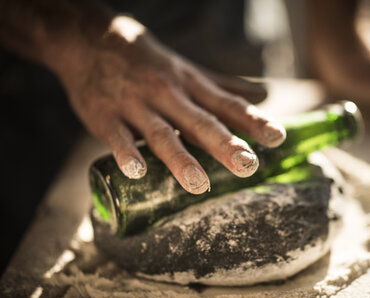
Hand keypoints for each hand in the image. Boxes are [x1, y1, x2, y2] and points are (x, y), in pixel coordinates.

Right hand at [49, 16, 285, 193]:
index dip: (253, 121)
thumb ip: (226, 87)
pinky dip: (127, 154)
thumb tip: (265, 95)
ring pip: (162, 134)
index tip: (277, 138)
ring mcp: (136, 106)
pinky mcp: (106, 117)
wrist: (91, 40)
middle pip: (200, 123)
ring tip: (199, 184)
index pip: (228, 106)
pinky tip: (137, 173)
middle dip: (225, 145)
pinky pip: (118, 138)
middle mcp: (169, 95)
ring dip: (181, 159)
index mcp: (191, 86)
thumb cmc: (149, 63)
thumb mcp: (190, 71)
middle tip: (248, 166)